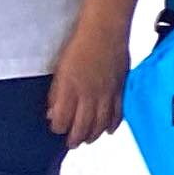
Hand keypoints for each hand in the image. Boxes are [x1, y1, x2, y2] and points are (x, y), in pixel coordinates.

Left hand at [46, 21, 125, 145]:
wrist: (105, 30)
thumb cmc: (80, 44)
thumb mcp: (60, 70)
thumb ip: (57, 93)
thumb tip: (53, 112)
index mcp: (70, 89)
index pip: (63, 120)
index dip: (59, 128)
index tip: (57, 130)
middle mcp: (89, 95)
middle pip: (83, 126)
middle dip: (76, 138)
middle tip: (72, 144)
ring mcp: (106, 93)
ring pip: (101, 123)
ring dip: (94, 134)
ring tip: (88, 140)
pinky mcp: (120, 89)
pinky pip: (118, 113)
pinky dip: (113, 124)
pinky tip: (109, 130)